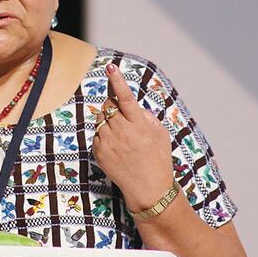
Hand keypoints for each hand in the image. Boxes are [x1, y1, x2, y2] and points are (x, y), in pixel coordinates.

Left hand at [92, 63, 174, 210]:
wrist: (148, 189)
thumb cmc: (157, 158)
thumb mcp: (160, 133)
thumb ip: (144, 115)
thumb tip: (129, 105)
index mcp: (138, 125)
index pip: (125, 98)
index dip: (118, 81)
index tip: (111, 67)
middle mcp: (122, 132)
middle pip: (108, 106)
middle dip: (114, 107)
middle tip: (124, 119)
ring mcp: (108, 142)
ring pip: (101, 119)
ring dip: (109, 122)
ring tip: (123, 137)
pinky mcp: (98, 152)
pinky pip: (97, 134)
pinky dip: (105, 136)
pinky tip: (117, 148)